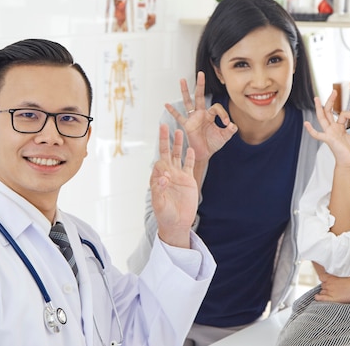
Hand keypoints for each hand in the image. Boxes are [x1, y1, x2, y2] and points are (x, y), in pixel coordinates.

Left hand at [150, 124, 197, 248]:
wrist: (178, 223)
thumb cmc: (165, 215)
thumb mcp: (160, 204)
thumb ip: (159, 190)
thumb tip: (162, 176)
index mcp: (158, 179)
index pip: (158, 164)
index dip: (161, 161)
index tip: (165, 167)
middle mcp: (167, 174)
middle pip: (166, 153)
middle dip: (164, 139)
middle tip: (163, 125)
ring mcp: (178, 176)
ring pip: (178, 155)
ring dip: (178, 144)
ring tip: (178, 131)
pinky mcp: (188, 179)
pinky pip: (189, 165)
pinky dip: (190, 156)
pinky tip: (190, 148)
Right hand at [165, 71, 236, 162]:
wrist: (204, 154)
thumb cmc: (213, 144)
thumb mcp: (224, 136)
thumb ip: (230, 130)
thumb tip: (233, 125)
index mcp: (210, 115)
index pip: (216, 108)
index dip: (223, 114)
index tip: (227, 123)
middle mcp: (201, 114)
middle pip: (200, 96)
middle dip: (200, 85)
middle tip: (201, 74)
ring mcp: (193, 118)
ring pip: (188, 102)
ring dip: (185, 91)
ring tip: (182, 80)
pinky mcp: (187, 125)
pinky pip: (179, 117)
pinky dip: (172, 111)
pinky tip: (166, 104)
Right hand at [304, 91, 349, 167]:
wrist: (349, 161)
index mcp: (339, 127)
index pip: (343, 114)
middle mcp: (332, 128)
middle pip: (329, 112)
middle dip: (331, 101)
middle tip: (333, 92)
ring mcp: (329, 133)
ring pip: (322, 118)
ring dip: (319, 108)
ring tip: (317, 99)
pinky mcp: (328, 139)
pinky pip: (317, 134)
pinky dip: (311, 130)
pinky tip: (306, 124)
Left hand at [314, 264, 349, 302]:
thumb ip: (343, 273)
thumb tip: (346, 270)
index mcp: (333, 277)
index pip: (322, 277)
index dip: (324, 279)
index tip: (327, 281)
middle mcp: (330, 284)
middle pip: (323, 285)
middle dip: (326, 287)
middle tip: (332, 288)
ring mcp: (331, 292)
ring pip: (322, 292)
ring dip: (324, 292)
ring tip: (328, 294)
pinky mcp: (334, 299)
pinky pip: (322, 299)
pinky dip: (319, 298)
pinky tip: (318, 298)